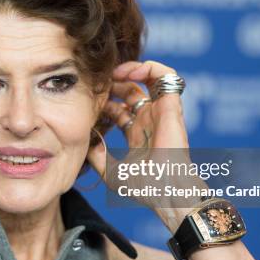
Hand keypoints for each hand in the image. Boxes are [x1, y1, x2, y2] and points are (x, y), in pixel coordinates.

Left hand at [86, 60, 205, 232]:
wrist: (166, 191)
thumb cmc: (145, 188)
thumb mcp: (112, 174)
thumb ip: (98, 158)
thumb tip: (88, 143)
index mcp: (137, 133)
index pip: (119, 108)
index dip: (105, 101)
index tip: (89, 100)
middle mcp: (149, 120)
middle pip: (131, 90)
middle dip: (113, 83)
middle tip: (98, 83)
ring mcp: (160, 111)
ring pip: (150, 78)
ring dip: (131, 70)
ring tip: (115, 73)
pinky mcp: (170, 105)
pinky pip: (167, 76)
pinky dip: (149, 68)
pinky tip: (130, 74)